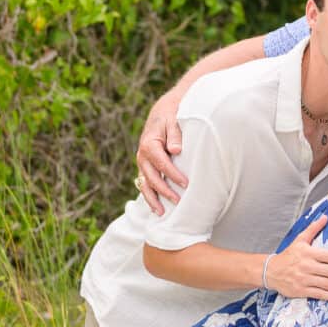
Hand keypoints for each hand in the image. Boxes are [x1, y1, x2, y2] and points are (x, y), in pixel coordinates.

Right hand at [135, 90, 186, 213]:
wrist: (161, 113)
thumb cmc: (171, 117)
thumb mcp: (174, 121)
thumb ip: (175, 135)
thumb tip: (176, 150)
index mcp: (149, 144)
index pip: (161, 163)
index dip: (172, 174)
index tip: (185, 183)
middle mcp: (142, 155)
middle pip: (151, 177)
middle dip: (164, 190)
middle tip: (178, 201)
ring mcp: (142, 163)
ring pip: (144, 183)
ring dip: (152, 198)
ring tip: (161, 213)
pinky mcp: (145, 167)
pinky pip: (145, 183)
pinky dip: (149, 195)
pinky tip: (156, 207)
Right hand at [263, 216, 327, 299]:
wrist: (270, 271)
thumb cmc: (289, 254)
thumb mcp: (300, 239)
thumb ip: (313, 229)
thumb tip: (326, 217)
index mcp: (309, 253)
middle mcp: (307, 266)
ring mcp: (304, 279)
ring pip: (327, 284)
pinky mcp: (300, 290)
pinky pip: (318, 294)